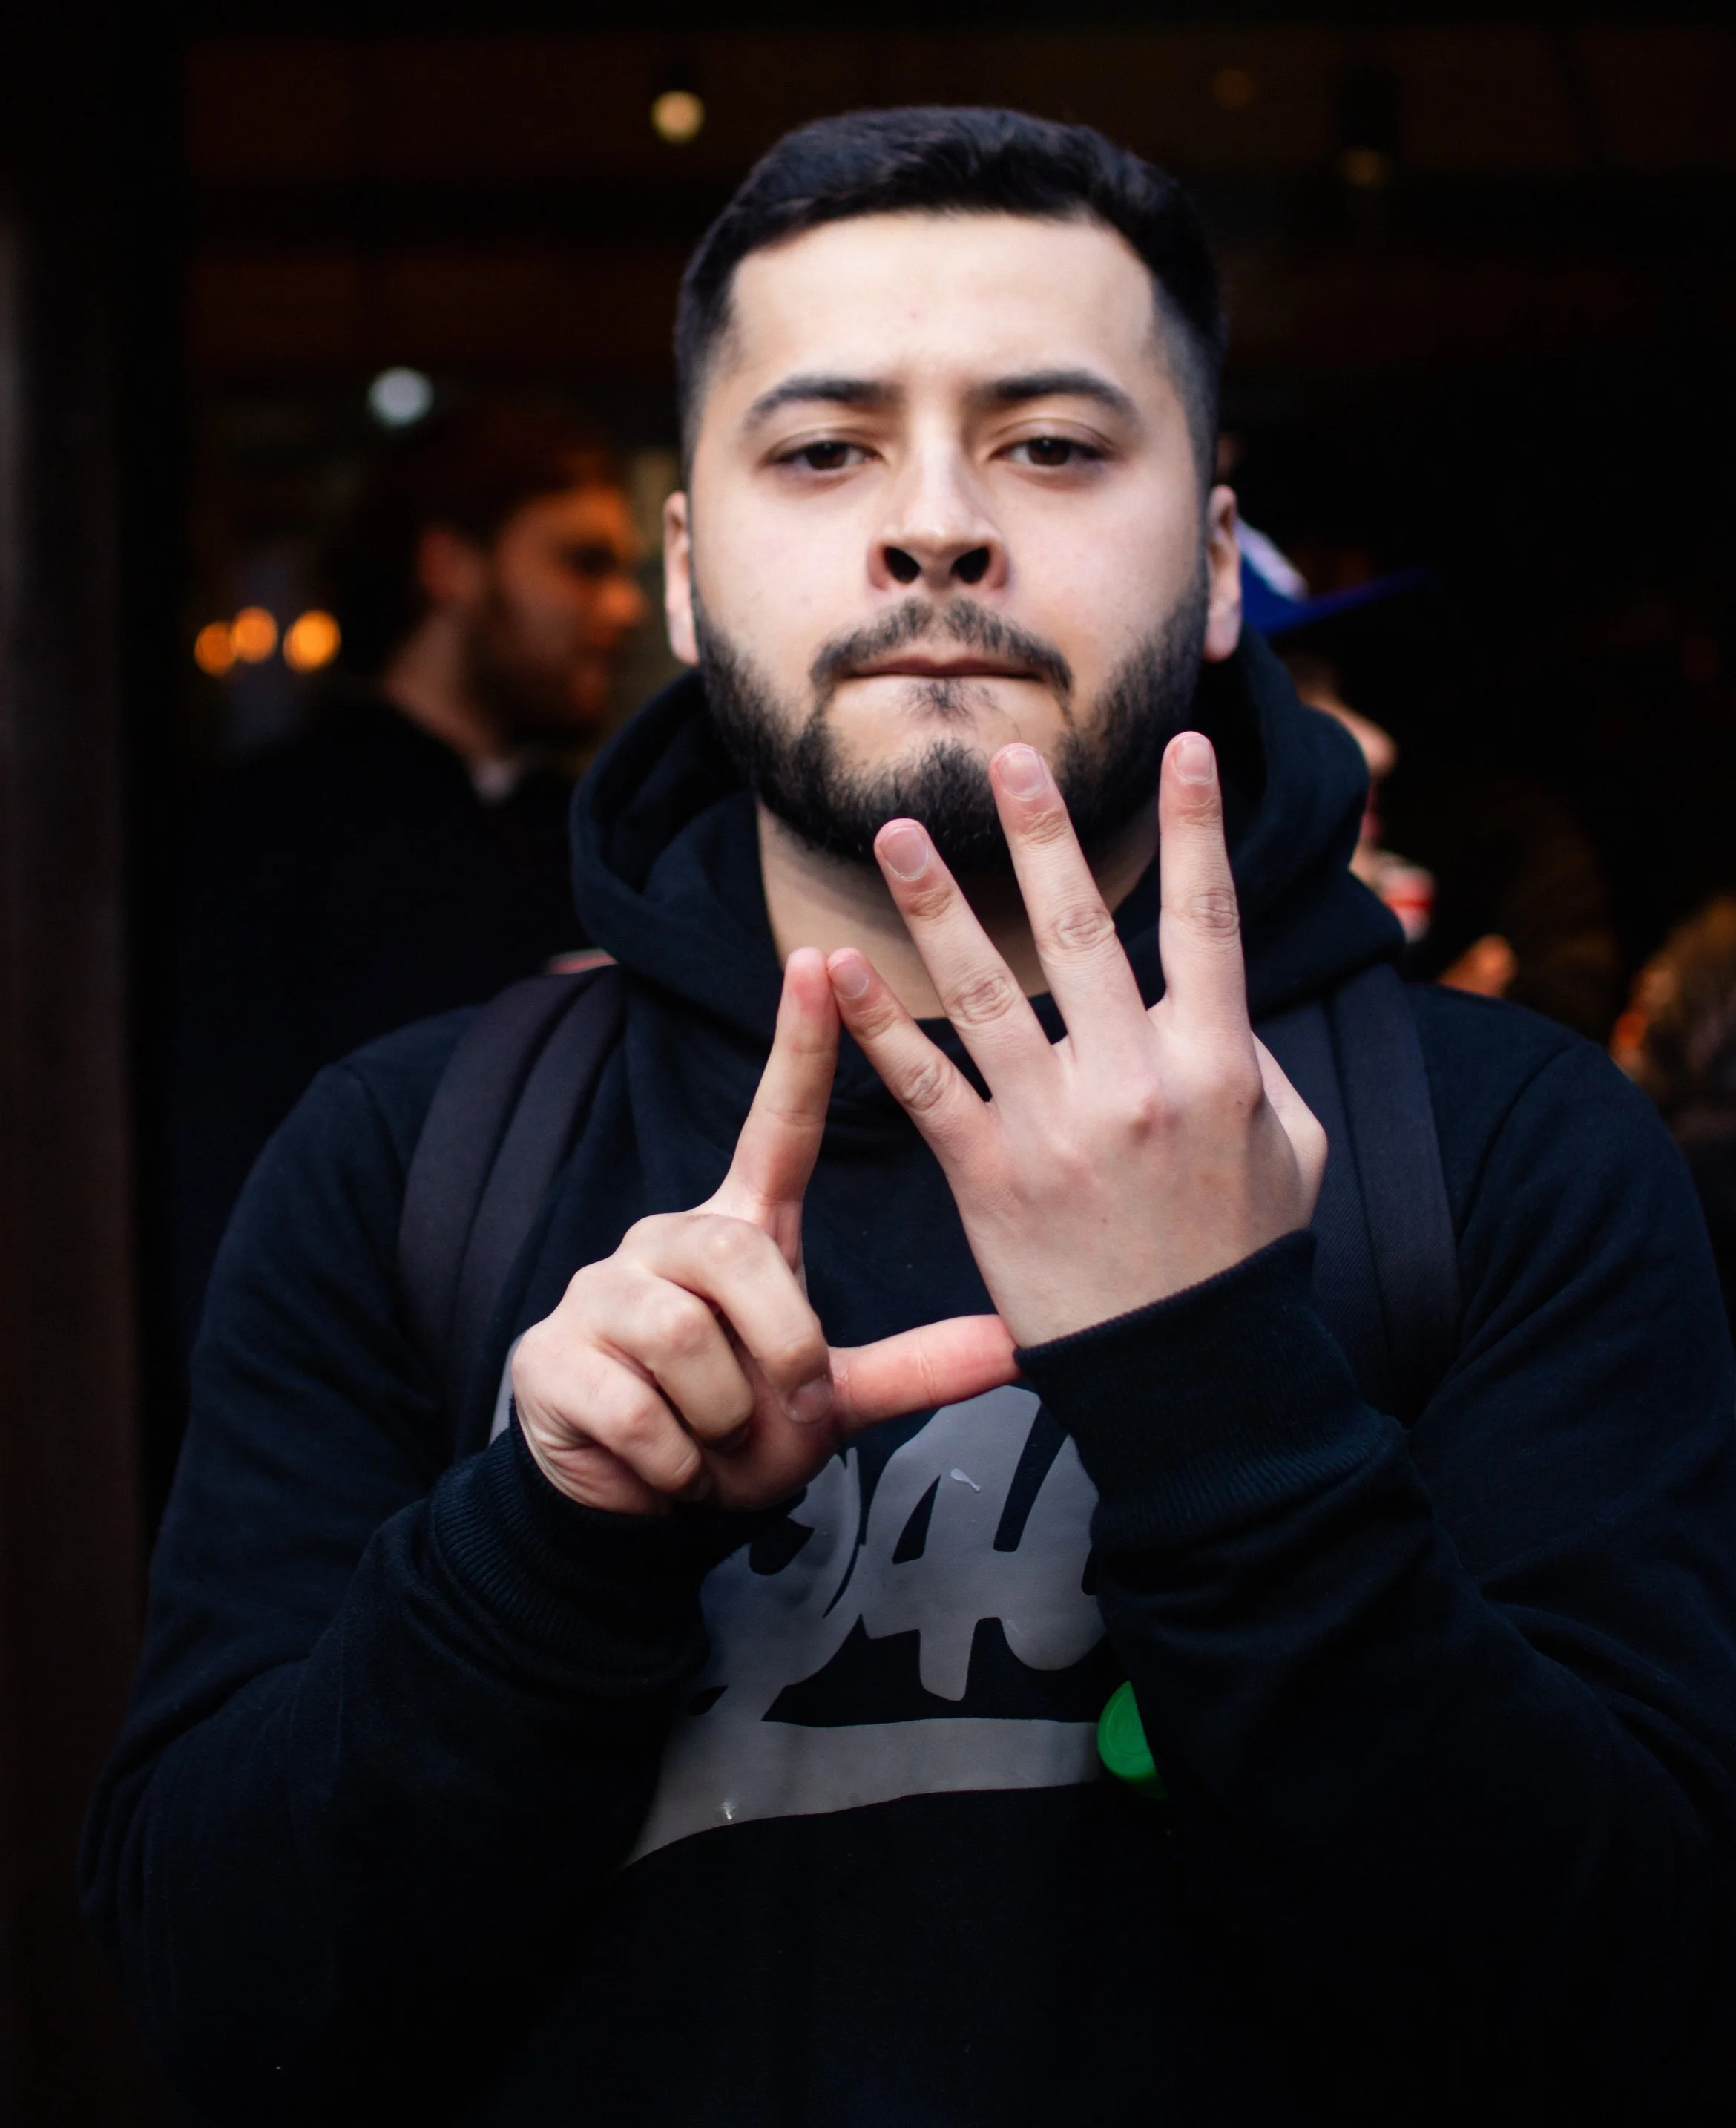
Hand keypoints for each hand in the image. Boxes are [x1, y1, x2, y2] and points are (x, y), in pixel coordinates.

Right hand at [511, 949, 1018, 1514]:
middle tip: (779, 1409)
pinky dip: (671, 1462)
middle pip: (738, 1257)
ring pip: (683, 1338)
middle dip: (780, 1351)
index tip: (818, 959)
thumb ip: (915, 1367)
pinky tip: (664, 1467)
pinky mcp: (548, 1351)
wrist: (634, 1506)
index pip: (777, 1124)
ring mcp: (601, 1289)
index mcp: (741, 1230)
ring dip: (721, 1418)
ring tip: (713, 1439)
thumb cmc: (736, 1429)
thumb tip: (1019, 1347)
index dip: (798, 1047)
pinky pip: (634, 1408)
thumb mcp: (833, 1399)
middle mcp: (667, 1238)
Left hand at [826, 733, 1327, 1349]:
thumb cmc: (1245, 1258)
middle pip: (1084, 929)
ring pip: (986, 989)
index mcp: (1219, 1064)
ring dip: (935, 902)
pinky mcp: (990, 1176)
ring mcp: (1056, 1127)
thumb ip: (1258, 1062)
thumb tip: (1225, 998)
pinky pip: (922, 1085)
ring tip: (897, 833)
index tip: (1186, 747)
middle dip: (1042, 833)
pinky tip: (835, 968)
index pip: (1210, 919)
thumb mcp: (1292, 1150)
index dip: (1198, 827)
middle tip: (1006, 757)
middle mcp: (1135, 1080)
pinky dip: (877, 1025)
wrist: (1191, 1380)